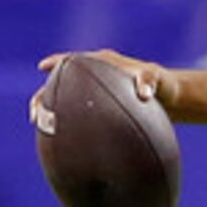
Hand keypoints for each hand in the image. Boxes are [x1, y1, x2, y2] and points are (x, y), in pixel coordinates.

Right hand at [31, 49, 174, 133]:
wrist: (170, 98)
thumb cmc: (163, 85)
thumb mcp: (158, 79)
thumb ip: (149, 81)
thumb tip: (143, 93)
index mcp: (102, 62)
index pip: (72, 60)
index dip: (56, 63)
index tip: (43, 68)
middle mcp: (92, 76)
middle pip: (60, 85)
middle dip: (43, 97)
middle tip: (35, 115)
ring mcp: (94, 93)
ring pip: (66, 102)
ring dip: (53, 114)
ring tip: (43, 132)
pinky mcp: (99, 109)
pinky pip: (80, 116)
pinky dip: (71, 126)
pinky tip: (65, 145)